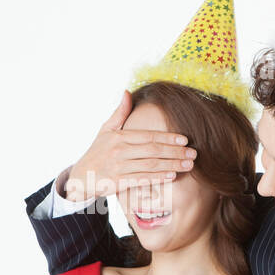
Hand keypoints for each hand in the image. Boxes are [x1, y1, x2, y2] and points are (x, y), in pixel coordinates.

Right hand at [64, 90, 195, 200]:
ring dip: (171, 164)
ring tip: (188, 164)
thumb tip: (127, 91)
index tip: (185, 139)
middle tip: (193, 153)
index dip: (168, 137)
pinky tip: (172, 175)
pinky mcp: (118, 182)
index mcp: (119, 136)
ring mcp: (118, 167)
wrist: (80, 177)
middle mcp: (119, 151)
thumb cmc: (96, 152)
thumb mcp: (105, 130)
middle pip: (153, 150)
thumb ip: (119, 112)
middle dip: (175, 151)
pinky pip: (142, 179)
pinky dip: (158, 177)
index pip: (148, 136)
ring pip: (150, 165)